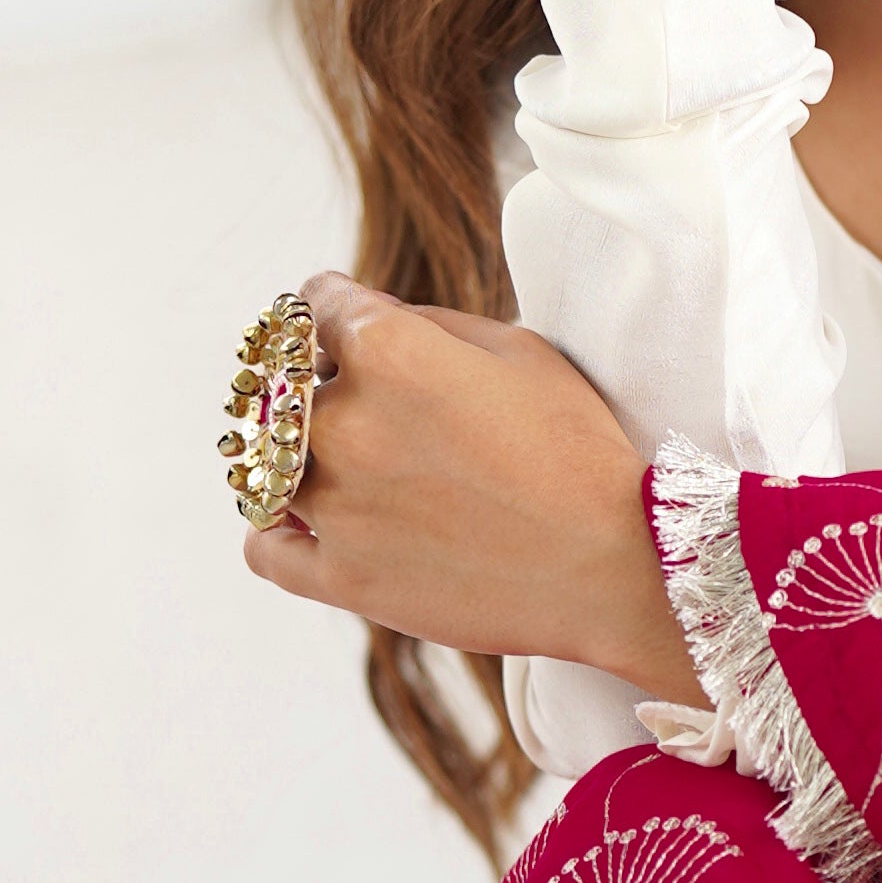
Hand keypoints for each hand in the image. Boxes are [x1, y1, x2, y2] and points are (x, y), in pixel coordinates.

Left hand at [243, 276, 700, 700]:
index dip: (333, 308)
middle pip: (287, 385)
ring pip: (267, 466)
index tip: (344, 324)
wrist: (616, 569)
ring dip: (294, 457)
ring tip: (336, 465)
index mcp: (386, 350)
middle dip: (317, 382)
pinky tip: (306, 524)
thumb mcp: (522, 350)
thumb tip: (369, 317)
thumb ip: (430, 323)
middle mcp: (344, 422)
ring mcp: (335, 505)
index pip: (314, 304)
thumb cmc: (581, 452)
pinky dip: (276, 533)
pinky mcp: (340, 578)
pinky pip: (265, 549)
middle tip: (361, 402)